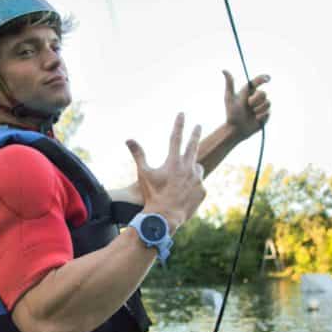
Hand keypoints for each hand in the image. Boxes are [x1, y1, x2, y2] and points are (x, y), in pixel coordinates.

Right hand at [125, 113, 206, 230]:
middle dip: (195, 134)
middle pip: (193, 146)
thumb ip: (138, 155)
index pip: (176, 137)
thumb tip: (128, 139)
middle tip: (198, 125)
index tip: (182, 113)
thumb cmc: (153, 195)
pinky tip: (184, 195)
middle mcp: (188, 168)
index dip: (179, 124)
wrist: (165, 217)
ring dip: (191, 169)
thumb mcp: (144, 174)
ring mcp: (198, 179)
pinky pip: (199, 185)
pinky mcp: (203, 191)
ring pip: (196, 168)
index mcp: (174, 162)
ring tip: (181, 180)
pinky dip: (193, 186)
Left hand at [224, 70, 270, 139]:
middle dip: (255, 99)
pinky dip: (260, 116)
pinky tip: (255, 119)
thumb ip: (229, 84)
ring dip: (257, 109)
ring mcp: (262, 106)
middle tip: (248, 105)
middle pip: (263, 93)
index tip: (267, 79)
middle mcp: (256, 98)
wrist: (236, 129)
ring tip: (251, 114)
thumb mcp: (229, 98)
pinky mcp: (266, 115)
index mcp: (248, 92)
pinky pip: (268, 112)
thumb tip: (224, 69)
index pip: (257, 82)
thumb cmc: (231, 114)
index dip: (263, 78)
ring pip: (267, 103)